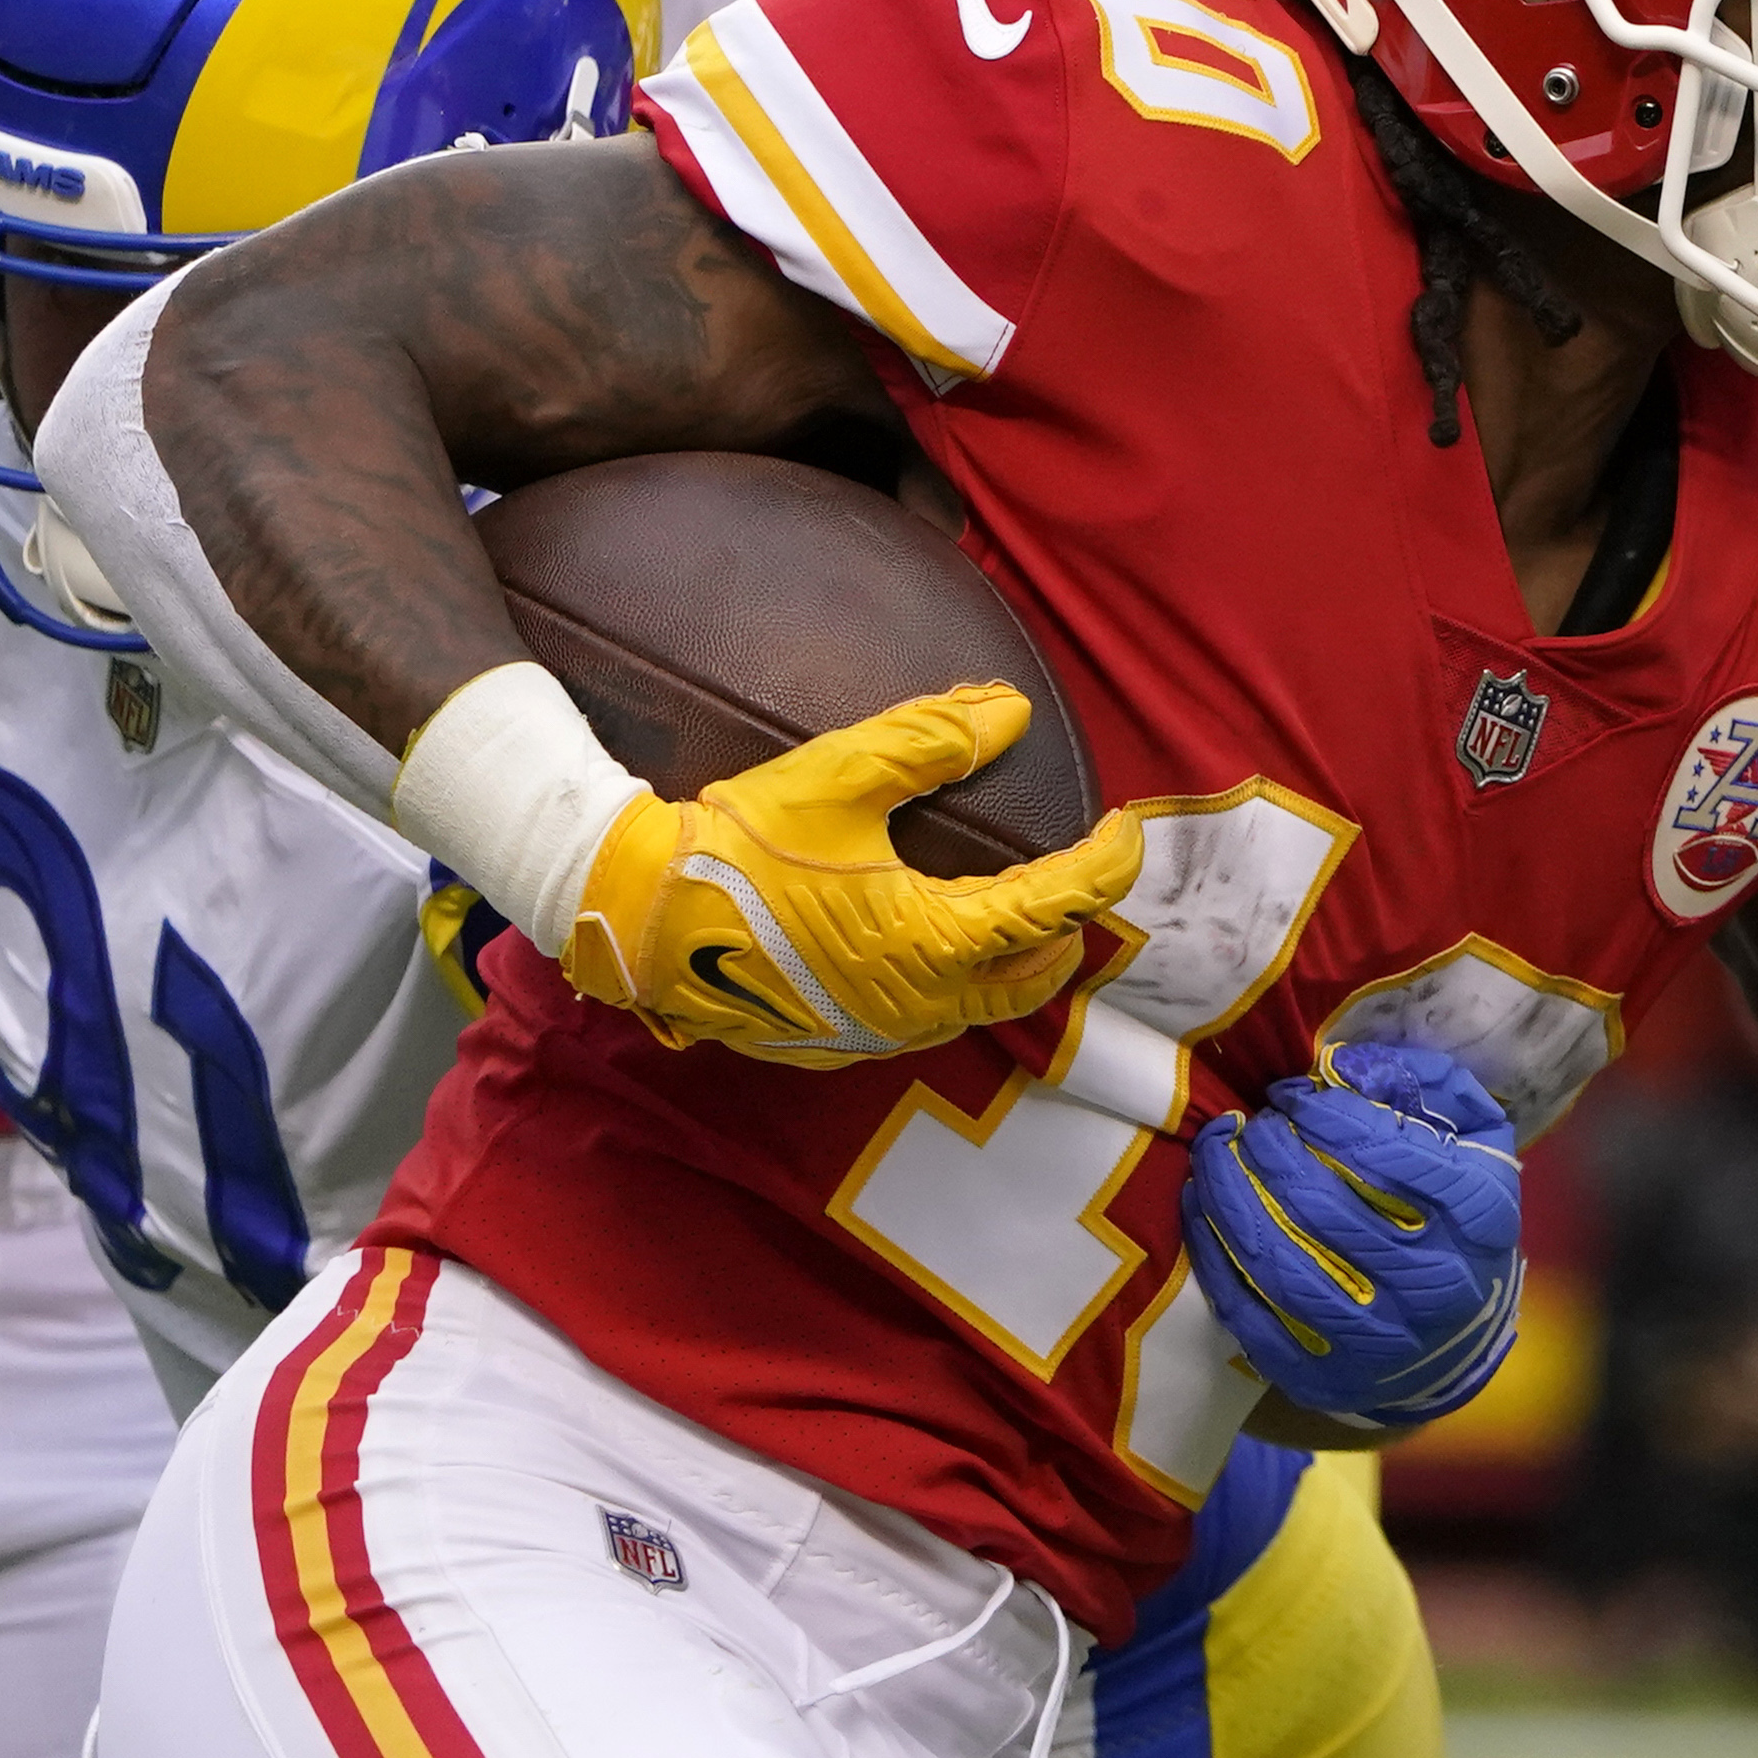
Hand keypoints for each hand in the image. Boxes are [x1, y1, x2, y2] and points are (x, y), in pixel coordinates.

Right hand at [559, 684, 1138, 1066]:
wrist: (634, 918)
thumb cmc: (737, 848)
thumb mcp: (838, 777)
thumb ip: (932, 740)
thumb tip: (1010, 712)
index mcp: (934, 942)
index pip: (1058, 906)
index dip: (1105, 865)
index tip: (1123, 829)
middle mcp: (918, 1005)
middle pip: (1033, 976)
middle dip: (1069, 928)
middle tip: (1081, 880)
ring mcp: (876, 1035)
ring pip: (980, 1008)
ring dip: (1013, 965)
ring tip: (1023, 919)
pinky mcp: (835, 1046)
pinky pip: (922, 1021)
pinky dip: (952, 987)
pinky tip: (933, 951)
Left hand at [1185, 1042, 1523, 1428]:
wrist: (1460, 1340)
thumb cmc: (1456, 1216)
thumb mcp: (1474, 1138)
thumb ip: (1425, 1085)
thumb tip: (1341, 1067)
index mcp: (1477, 1214)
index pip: (1384, 1150)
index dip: (1322, 1112)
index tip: (1291, 1095)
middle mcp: (1432, 1282)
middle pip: (1321, 1204)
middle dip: (1268, 1149)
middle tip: (1250, 1125)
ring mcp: (1376, 1338)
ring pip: (1277, 1259)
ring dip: (1228, 1195)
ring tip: (1214, 1154)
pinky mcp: (1321, 1374)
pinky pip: (1246, 1311)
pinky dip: (1212, 1253)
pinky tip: (1200, 1208)